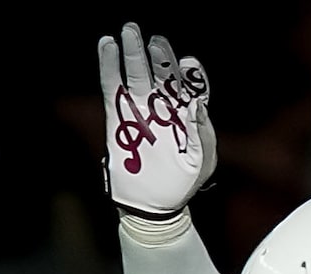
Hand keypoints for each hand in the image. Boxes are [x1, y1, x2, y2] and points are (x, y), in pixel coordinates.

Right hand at [98, 22, 214, 217]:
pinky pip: (112, 89)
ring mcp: (140, 111)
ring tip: (128, 31)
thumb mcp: (203, 161)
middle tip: (154, 39)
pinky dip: (108, 67)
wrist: (156, 206)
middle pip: (161, 73)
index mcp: (187, 113)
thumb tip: (196, 103)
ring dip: (132, 53)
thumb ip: (202, 132)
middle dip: (159, 54)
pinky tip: (107, 46)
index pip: (190, 84)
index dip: (190, 73)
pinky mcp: (118, 119)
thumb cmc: (184, 183)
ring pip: (136, 75)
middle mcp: (163, 107)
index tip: (187, 64)